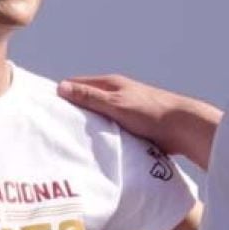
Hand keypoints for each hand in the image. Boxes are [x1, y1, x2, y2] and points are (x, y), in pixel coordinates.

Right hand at [59, 74, 218, 167]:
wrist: (183, 128)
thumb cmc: (149, 113)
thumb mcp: (115, 104)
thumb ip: (89, 97)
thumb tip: (60, 87)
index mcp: (111, 83)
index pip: (76, 84)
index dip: (61, 93)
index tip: (45, 107)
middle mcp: (116, 93)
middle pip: (86, 99)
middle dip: (72, 110)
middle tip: (54, 126)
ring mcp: (125, 108)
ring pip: (98, 115)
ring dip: (87, 124)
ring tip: (72, 138)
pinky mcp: (133, 123)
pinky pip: (110, 127)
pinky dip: (101, 133)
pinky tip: (95, 146)